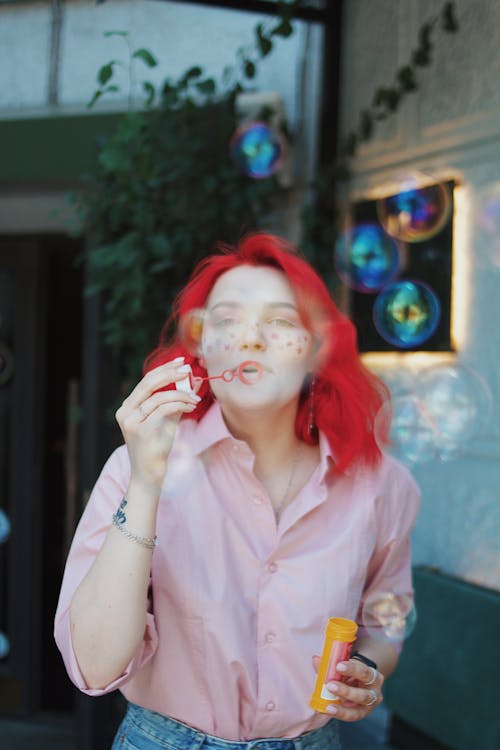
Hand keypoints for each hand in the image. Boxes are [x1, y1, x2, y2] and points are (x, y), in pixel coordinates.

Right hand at [115, 357, 200, 489]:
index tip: (181, 363)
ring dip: (181, 395)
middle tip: (188, 370)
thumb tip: (192, 381)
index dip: (164, 369)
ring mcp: (132, 422)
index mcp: (128, 407)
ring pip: (159, 398)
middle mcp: (126, 412)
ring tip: (195, 399)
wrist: (149, 474)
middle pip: (148, 384)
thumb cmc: (157, 446)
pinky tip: (191, 406)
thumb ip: (175, 400)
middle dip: (170, 374)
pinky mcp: (142, 431)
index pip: (146, 382)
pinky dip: (180, 405)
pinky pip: (164, 410)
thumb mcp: (166, 419)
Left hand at [311, 655, 383, 721]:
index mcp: (373, 677)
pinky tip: (328, 710)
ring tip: (329, 706)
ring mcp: (368, 706)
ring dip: (342, 708)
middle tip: (330, 685)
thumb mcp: (346, 667)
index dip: (352, 669)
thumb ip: (332, 664)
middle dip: (346, 691)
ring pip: (357, 710)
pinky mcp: (361, 714)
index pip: (364, 672)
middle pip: (363, 694)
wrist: (361, 684)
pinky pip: (350, 716)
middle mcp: (374, 693)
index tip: (338, 666)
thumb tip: (315, 659)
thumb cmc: (353, 674)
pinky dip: (339, 714)